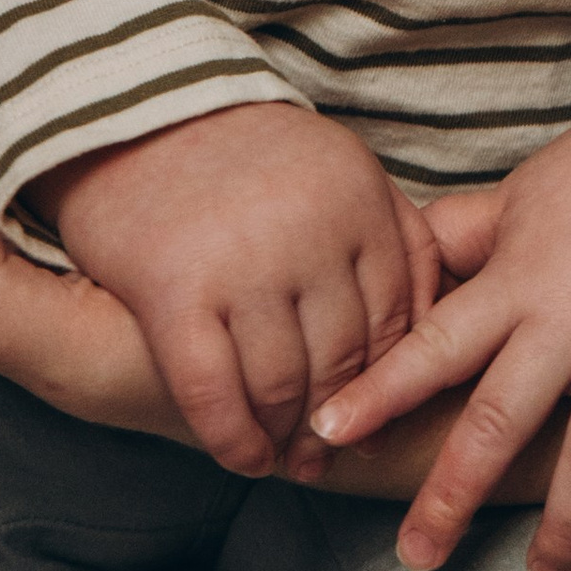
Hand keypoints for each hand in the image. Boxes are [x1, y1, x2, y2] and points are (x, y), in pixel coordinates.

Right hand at [33, 103, 433, 477]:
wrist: (140, 115)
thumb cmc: (250, 157)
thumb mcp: (341, 170)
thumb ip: (395, 235)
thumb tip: (431, 326)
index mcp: (358, 200)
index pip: (395, 319)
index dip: (386, 382)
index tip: (374, 420)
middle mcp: (310, 232)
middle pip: (342, 360)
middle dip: (337, 421)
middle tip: (326, 455)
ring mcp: (243, 263)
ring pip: (282, 385)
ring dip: (285, 437)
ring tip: (284, 456)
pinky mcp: (175, 291)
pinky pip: (213, 393)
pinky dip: (232, 440)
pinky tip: (242, 456)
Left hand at [311, 65, 570, 570]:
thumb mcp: (527, 189)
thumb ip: (466, 233)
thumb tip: (404, 256)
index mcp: (522, 278)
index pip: (435, 347)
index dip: (378, 395)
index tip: (326, 437)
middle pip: (500, 424)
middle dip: (451, 498)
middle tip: (417, 558)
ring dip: (563, 526)